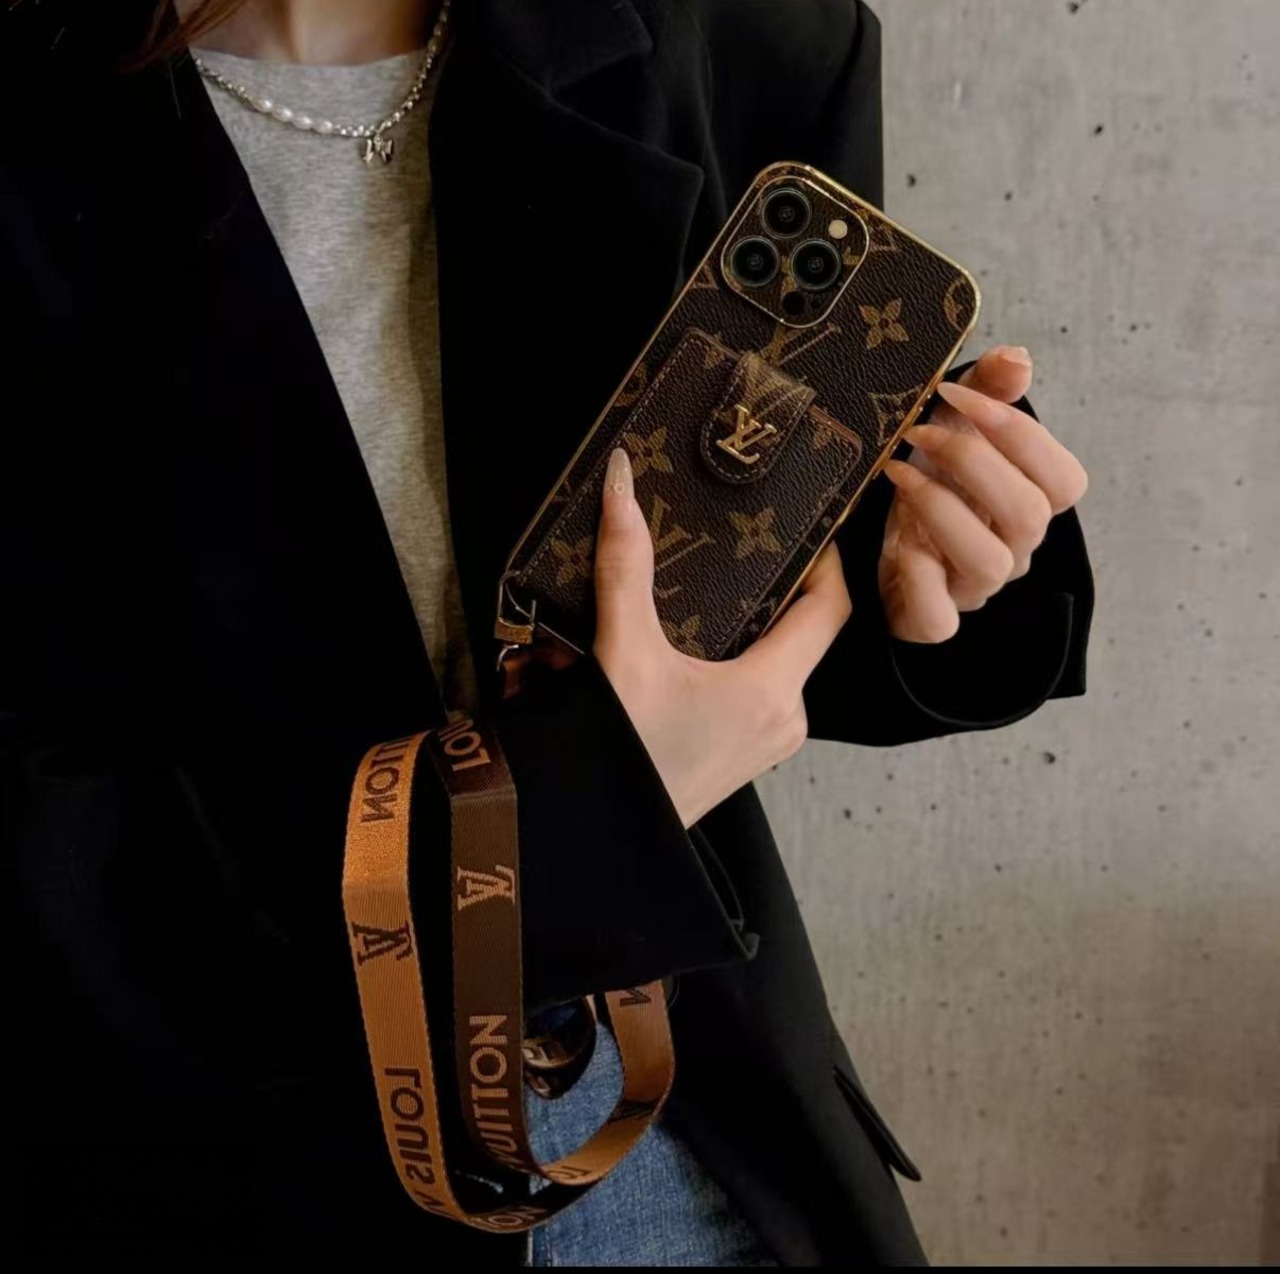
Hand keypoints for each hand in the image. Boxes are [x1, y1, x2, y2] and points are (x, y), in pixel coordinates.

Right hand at [593, 448, 850, 827]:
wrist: (594, 834)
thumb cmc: (616, 757)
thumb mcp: (621, 652)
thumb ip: (623, 567)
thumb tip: (620, 490)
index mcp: (771, 690)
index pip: (831, 607)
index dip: (826, 559)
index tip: (802, 525)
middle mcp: (784, 718)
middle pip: (802, 631)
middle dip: (775, 587)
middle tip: (746, 544)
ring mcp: (767, 742)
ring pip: (777, 662)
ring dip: (750, 625)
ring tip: (714, 589)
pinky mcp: (744, 754)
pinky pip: (757, 690)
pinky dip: (734, 659)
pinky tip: (691, 644)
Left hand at [879, 345, 1088, 643]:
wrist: (870, 556)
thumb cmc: (924, 490)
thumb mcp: (951, 430)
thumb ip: (986, 392)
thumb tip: (1018, 360)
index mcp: (1027, 506)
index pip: (1064, 480)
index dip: (1019, 434)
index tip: (958, 396)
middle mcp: (1011, 550)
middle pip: (1029, 515)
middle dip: (974, 462)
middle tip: (919, 429)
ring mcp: (971, 588)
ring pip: (989, 563)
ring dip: (942, 509)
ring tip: (898, 473)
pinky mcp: (930, 620)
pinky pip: (941, 616)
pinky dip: (920, 579)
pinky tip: (897, 544)